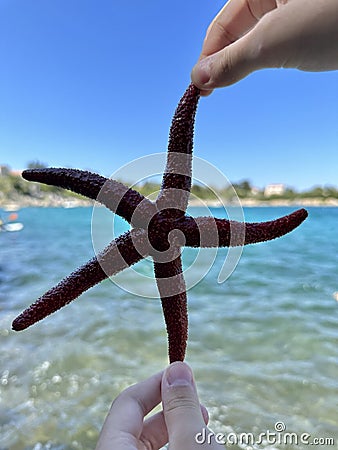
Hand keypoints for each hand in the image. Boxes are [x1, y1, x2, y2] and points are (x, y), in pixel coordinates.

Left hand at [95, 362, 222, 449]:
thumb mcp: (190, 447)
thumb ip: (181, 408)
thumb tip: (177, 368)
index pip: (127, 401)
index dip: (157, 382)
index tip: (184, 374)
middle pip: (134, 425)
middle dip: (171, 408)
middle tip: (199, 404)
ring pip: (143, 445)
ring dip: (176, 429)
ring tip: (204, 425)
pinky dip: (175, 447)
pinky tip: (197, 445)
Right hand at [191, 0, 337, 93]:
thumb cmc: (336, 19)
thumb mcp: (276, 41)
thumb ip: (234, 60)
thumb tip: (199, 78)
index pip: (220, 26)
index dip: (206, 58)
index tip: (198, 88)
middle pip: (233, 33)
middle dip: (221, 63)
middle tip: (211, 92)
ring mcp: (288, 10)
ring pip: (250, 42)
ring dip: (238, 65)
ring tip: (227, 85)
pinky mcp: (302, 26)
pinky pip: (270, 45)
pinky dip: (259, 62)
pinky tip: (253, 72)